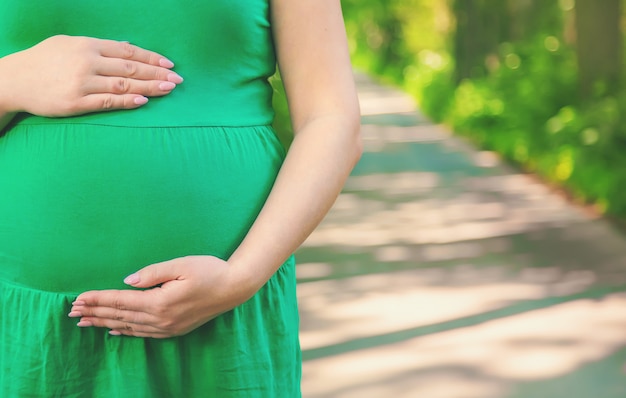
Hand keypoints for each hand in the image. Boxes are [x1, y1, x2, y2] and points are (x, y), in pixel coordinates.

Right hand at [0, 35, 182, 116]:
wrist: (14, 80)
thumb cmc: (43, 61)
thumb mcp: (68, 44)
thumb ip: (98, 46)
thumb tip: (127, 46)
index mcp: (87, 45)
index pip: (127, 51)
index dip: (151, 57)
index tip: (169, 64)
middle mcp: (87, 62)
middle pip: (130, 67)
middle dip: (157, 73)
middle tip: (178, 80)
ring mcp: (82, 82)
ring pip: (123, 84)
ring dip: (149, 86)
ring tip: (169, 89)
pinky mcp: (76, 102)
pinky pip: (107, 102)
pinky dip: (126, 100)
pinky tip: (143, 101)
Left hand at [69, 256, 255, 337]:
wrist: (235, 287)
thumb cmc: (210, 270)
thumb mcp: (181, 265)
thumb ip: (152, 273)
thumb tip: (127, 281)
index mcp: (160, 301)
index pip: (121, 300)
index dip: (98, 299)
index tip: (78, 299)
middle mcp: (161, 319)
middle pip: (120, 316)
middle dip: (95, 313)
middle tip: (72, 312)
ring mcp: (168, 327)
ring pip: (128, 327)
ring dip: (105, 324)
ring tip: (85, 323)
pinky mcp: (174, 330)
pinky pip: (143, 334)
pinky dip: (125, 332)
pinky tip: (114, 331)